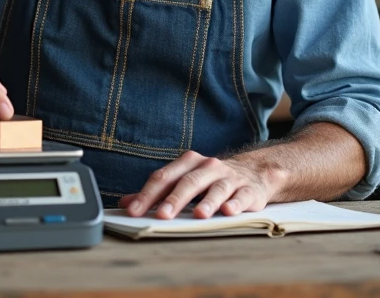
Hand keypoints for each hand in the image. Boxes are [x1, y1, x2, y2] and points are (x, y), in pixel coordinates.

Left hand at [118, 151, 272, 219]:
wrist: (253, 172)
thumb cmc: (210, 180)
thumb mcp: (184, 180)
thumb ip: (156, 192)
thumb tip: (125, 203)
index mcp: (188, 163)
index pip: (164, 177)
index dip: (147, 194)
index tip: (133, 211)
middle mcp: (208, 167)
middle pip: (188, 182)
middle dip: (174, 199)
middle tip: (162, 216)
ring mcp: (229, 178)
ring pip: (217, 188)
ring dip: (208, 202)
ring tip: (199, 214)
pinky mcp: (249, 190)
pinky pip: (242, 196)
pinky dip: (236, 204)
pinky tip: (229, 211)